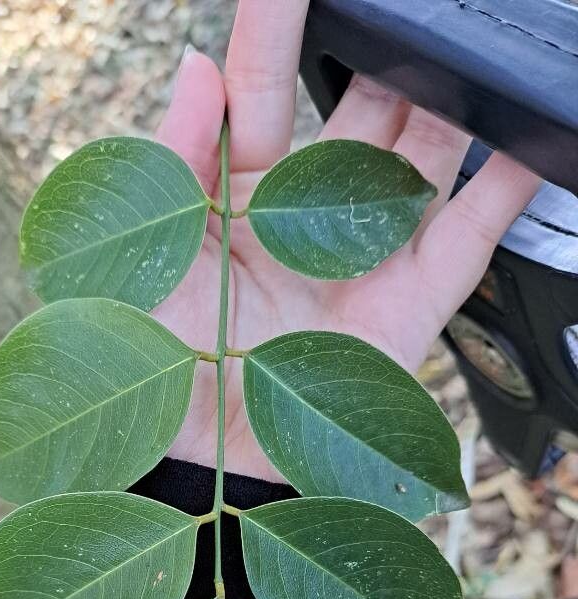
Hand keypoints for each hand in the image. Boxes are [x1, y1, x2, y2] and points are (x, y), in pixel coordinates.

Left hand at [155, 0, 540, 480]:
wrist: (205, 482)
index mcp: (235, 200)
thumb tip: (195, 63)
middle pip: (359, 112)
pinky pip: (467, 238)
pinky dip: (506, 188)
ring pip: (420, 157)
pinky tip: (529, 138)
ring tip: (467, 52)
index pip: (261, 90)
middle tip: (404, 11)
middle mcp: (306, 220)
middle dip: (385, 57)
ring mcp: (363, 260)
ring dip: (447, 105)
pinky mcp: (410, 308)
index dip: (276, 25)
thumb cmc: (154, 379)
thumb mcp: (139, 266)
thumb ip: (167, 167)